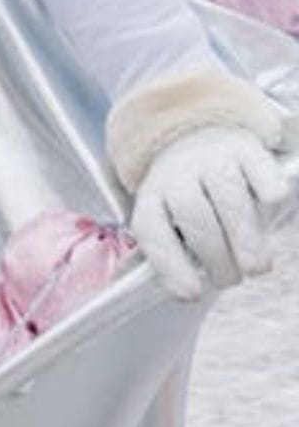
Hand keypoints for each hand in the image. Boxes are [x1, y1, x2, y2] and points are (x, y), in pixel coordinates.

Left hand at [130, 125, 288, 299]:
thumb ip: (175, 248)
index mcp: (153, 196)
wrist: (196, 132)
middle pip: (193, 215)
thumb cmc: (188, 195)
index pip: (152, 230)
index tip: (191, 294)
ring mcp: (212, 158)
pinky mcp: (245, 148)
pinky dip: (267, 186)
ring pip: (227, 196)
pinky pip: (257, 167)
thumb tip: (182, 290)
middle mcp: (178, 174)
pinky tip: (272, 201)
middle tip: (231, 279)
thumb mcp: (169, 217)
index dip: (170, 264)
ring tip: (256, 268)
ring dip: (245, 237)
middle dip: (215, 256)